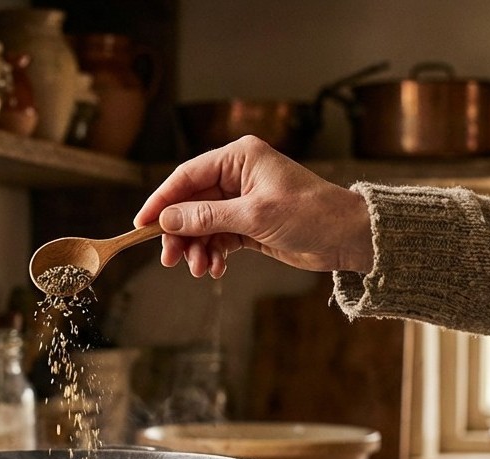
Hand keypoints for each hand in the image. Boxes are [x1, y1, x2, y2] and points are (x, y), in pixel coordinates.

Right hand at [134, 136, 374, 277]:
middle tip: (170, 259)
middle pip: (191, 203)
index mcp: (239, 158)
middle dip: (180, 233)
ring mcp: (242, 201)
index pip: (187, 176)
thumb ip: (207, 217)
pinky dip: (213, 254)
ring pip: (202, 225)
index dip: (161, 201)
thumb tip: (166, 221)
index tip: (142, 224)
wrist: (346, 237)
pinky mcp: (249, 224)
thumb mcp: (254, 216)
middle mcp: (237, 176)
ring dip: (197, 248)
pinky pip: (218, 238)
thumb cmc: (310, 214)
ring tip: (199, 269)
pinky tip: (215, 268)